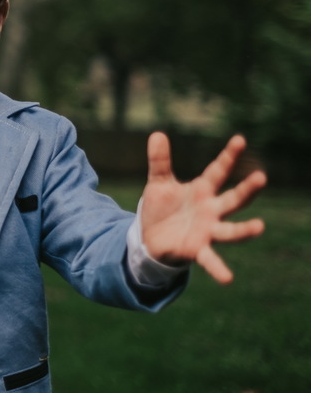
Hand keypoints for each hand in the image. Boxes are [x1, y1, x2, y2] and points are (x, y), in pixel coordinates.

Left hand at [140, 132, 266, 283]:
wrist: (151, 237)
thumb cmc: (162, 208)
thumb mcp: (158, 183)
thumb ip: (159, 161)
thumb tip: (157, 133)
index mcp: (202, 191)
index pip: (218, 171)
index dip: (228, 156)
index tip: (240, 139)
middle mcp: (211, 211)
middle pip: (233, 199)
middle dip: (247, 189)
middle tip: (261, 177)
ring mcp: (208, 231)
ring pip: (230, 230)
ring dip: (244, 230)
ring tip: (259, 226)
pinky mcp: (198, 249)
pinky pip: (210, 259)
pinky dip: (218, 268)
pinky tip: (228, 278)